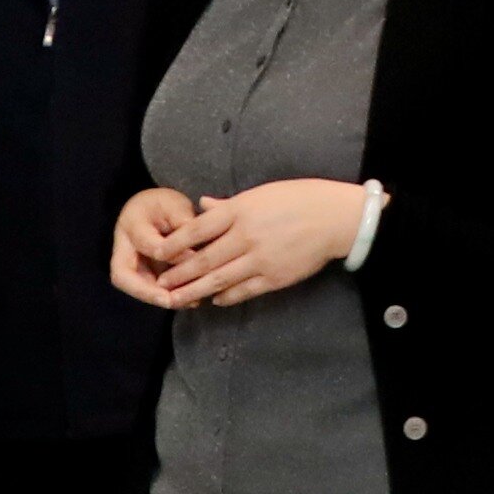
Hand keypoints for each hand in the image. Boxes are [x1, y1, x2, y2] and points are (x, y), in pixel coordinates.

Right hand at [110, 187, 201, 304]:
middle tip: (171, 301)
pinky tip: (193, 301)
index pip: (146, 243)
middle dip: (147, 292)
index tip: (195, 258)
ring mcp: (129, 265)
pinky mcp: (141, 276)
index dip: (170, 254)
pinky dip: (170, 298)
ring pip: (136, 288)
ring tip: (190, 302)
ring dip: (160, 299)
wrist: (150, 211)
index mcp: (132, 224)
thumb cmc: (163, 206)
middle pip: (123, 276)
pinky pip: (151, 291)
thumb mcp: (175, 204)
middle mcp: (123, 248)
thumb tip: (196, 249)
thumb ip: (183, 222)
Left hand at [139, 179, 370, 310]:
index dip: (175, 244)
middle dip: (179, 274)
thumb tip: (201, 206)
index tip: (158, 253)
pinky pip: (244, 290)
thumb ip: (228, 205)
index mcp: (241, 211)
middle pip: (204, 259)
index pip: (198, 229)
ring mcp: (260, 259)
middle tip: (160, 284)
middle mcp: (246, 236)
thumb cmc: (298, 198)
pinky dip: (226, 297)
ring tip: (176, 299)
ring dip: (195, 290)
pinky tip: (214, 300)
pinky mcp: (275, 278)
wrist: (335, 218)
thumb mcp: (260, 193)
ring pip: (220, 280)